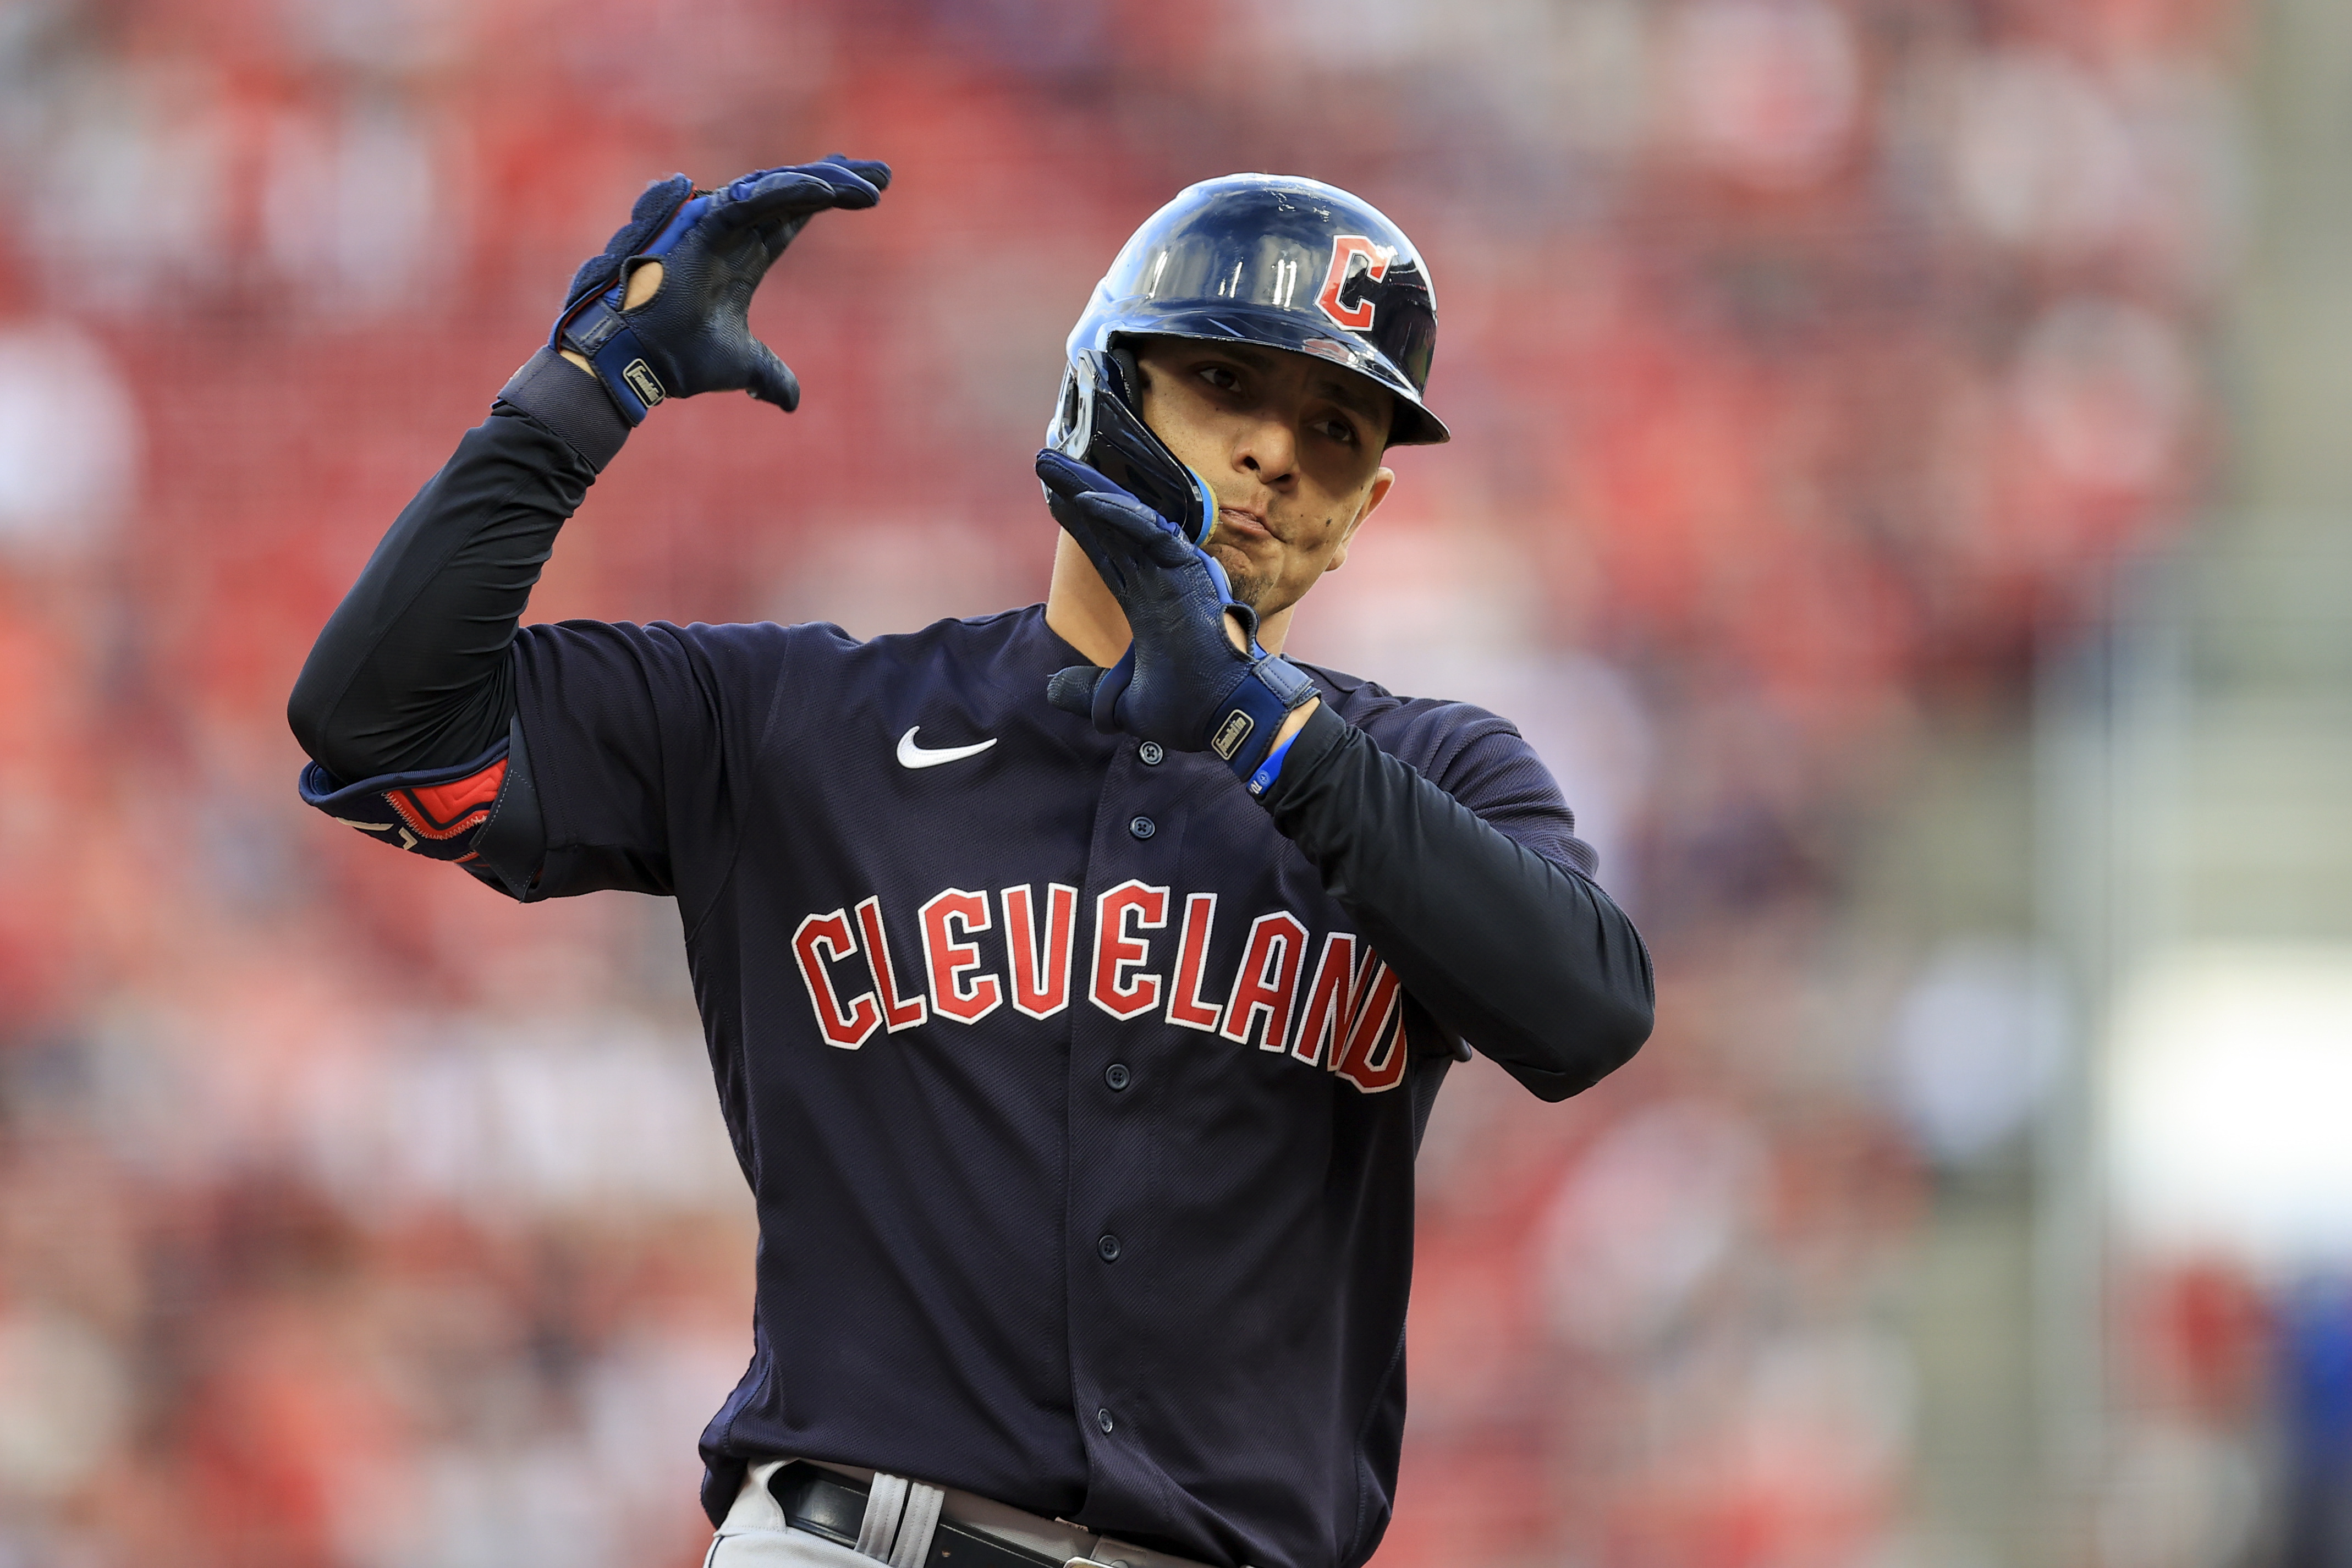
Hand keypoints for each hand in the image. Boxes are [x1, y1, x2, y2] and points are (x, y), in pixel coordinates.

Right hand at [552, 156, 888, 421]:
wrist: (633, 366)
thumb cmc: (674, 359)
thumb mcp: (740, 366)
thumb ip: (768, 375)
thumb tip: (789, 401)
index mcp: (742, 255)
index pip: (792, 217)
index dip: (828, 200)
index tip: (869, 193)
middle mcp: (729, 231)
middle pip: (793, 192)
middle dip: (840, 179)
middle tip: (884, 174)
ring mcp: (713, 222)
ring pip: (778, 188)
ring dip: (827, 181)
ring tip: (872, 182)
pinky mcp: (699, 223)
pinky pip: (752, 197)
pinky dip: (790, 191)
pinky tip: (830, 189)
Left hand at [1037, 450, 1318, 791]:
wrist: (1230, 721)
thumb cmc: (1193, 710)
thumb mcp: (1125, 705)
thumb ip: (1089, 692)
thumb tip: (1051, 688)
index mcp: (1150, 602)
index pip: (1109, 551)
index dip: (1081, 524)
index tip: (1053, 499)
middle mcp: (1162, 580)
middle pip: (1112, 525)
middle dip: (1077, 493)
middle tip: (1047, 462)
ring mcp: (1176, 574)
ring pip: (1127, 518)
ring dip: (1089, 490)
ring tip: (1054, 466)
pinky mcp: (1189, 575)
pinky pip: (1150, 534)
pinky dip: (1120, 515)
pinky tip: (1085, 499)